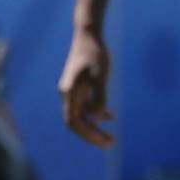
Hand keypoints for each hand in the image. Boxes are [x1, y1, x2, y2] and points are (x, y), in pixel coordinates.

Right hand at [59, 26, 114, 146]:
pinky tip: (111, 118)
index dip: (88, 135)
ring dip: (95, 128)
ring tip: (111, 138)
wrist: (88, 35)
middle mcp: (67, 94)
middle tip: (111, 144)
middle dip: (92, 136)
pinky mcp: (79, 88)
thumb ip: (99, 96)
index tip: (104, 142)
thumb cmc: (95, 53)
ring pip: (82, 117)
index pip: (74, 122)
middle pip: (76, 123)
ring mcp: (72, 92)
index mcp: (69, 92)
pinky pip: (85, 107)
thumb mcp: (100, 75)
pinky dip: (97, 115)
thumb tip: (98, 118)